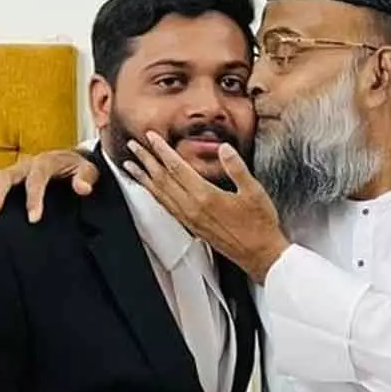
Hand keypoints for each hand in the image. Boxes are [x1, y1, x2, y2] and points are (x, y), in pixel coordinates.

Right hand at [0, 149, 99, 222]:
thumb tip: (82, 188)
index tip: (33, 218)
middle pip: (7, 176)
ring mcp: (13, 170)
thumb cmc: (77, 168)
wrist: (67, 159)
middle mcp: (25, 165)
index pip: (37, 180)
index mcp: (45, 163)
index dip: (34, 199)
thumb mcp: (89, 170)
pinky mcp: (5, 177)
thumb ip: (86, 178)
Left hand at [123, 131, 288, 282]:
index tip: (151, 137)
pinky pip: (166, 207)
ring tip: (131, 166)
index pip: (177, 168)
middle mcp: (192, 208)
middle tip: (133, 146)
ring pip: (160, 194)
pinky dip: (154, 194)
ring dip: (144, 178)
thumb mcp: (254, 192)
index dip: (162, 150)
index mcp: (205, 196)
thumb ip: (237, 168)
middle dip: (146, 160)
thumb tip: (224, 149)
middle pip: (162, 180)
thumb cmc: (259, 225)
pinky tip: (151, 190)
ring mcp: (190, 219)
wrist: (259, 254)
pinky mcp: (192, 227)